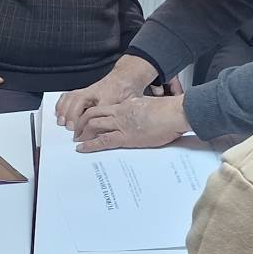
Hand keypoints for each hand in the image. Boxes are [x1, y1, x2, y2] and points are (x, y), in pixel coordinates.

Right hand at [56, 55, 162, 131]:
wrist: (126, 76)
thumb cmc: (128, 90)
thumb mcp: (132, 102)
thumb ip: (125, 113)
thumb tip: (124, 127)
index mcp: (109, 95)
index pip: (96, 110)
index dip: (89, 122)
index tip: (84, 133)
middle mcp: (96, 92)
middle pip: (80, 102)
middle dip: (73, 116)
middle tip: (71, 129)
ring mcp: (89, 90)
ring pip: (72, 98)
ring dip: (65, 110)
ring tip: (62, 122)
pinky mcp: (84, 91)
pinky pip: (70, 95)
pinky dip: (62, 104)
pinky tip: (59, 112)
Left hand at [73, 95, 191, 151]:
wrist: (175, 113)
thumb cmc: (168, 111)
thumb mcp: (149, 106)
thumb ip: (140, 110)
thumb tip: (139, 116)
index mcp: (126, 105)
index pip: (103, 108)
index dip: (91, 114)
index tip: (87, 120)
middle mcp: (120, 112)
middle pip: (93, 115)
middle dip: (82, 123)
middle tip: (77, 131)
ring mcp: (121, 124)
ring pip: (94, 125)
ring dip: (83, 133)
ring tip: (77, 140)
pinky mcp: (126, 137)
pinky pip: (103, 140)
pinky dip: (90, 145)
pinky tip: (82, 148)